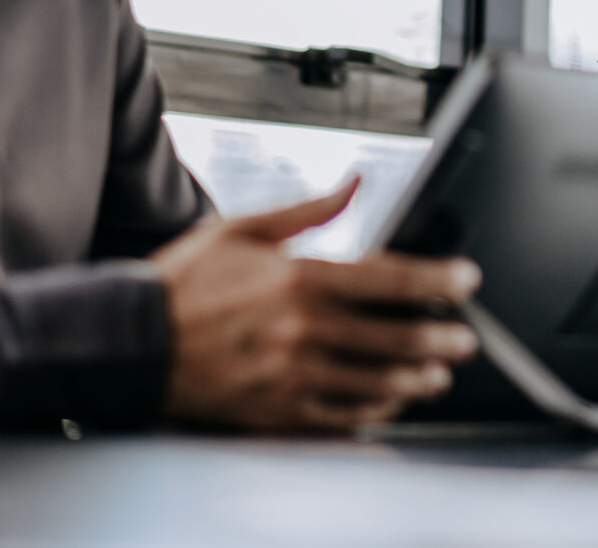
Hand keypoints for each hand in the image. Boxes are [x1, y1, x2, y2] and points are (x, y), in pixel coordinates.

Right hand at [152, 178, 481, 431]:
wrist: (130, 342)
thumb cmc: (184, 282)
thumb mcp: (243, 228)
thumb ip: (309, 209)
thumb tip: (356, 182)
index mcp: (298, 278)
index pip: (388, 279)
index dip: (436, 279)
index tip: (467, 279)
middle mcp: (301, 329)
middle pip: (391, 338)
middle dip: (439, 338)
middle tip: (466, 338)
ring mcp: (290, 374)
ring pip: (372, 382)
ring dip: (415, 379)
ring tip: (439, 374)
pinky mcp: (275, 409)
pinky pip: (338, 415)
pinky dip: (371, 409)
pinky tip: (389, 401)